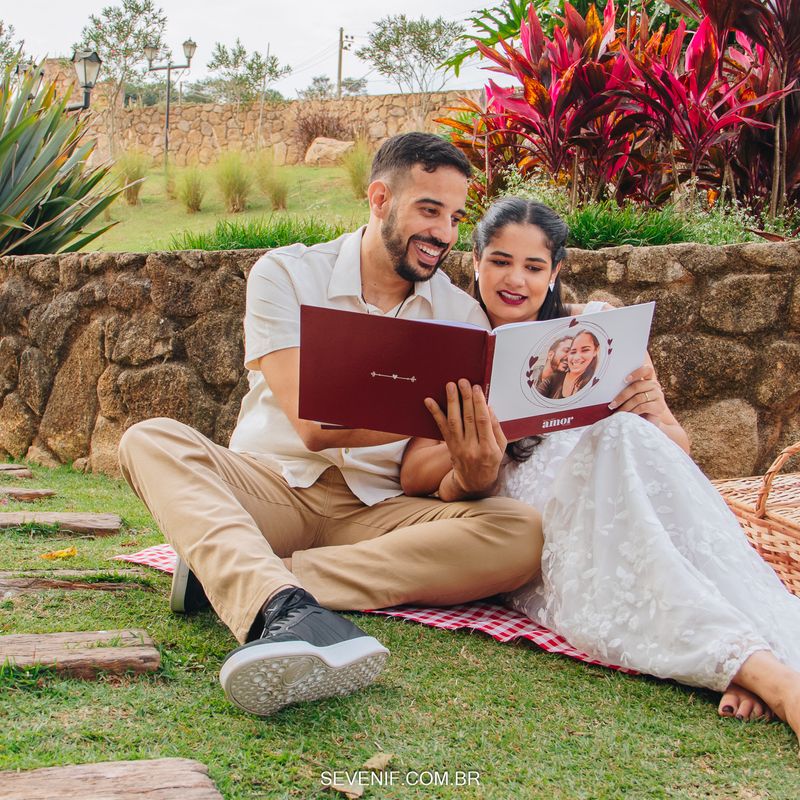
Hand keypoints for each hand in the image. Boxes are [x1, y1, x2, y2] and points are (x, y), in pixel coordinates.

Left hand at [424, 379, 506, 494]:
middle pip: (468, 419)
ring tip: (450, 386)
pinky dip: (435, 413)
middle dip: (465, 398)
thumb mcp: (501, 447)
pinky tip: (429, 401)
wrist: (474, 482)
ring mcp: (459, 447)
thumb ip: (496, 427)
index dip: (479, 403)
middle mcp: (472, 448)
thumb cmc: (490, 461)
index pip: (483, 421)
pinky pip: (441, 428)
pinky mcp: (449, 446)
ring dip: (451, 402)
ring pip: (454, 422)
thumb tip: (488, 407)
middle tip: (463, 382)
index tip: (477, 388)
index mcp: (488, 448)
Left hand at [608, 355, 669, 426]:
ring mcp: (658, 395)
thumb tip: (608, 387)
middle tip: (612, 405)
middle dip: (622, 396)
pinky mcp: (659, 407)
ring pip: (638, 398)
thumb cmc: (637, 408)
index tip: (624, 380)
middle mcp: (654, 385)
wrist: (650, 422)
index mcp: (648, 380)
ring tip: (617, 412)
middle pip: (637, 386)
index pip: (647, 370)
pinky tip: (626, 416)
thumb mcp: (631, 397)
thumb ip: (626, 389)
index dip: (637, 372)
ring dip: (625, 406)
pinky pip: (643, 407)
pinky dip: (632, 412)